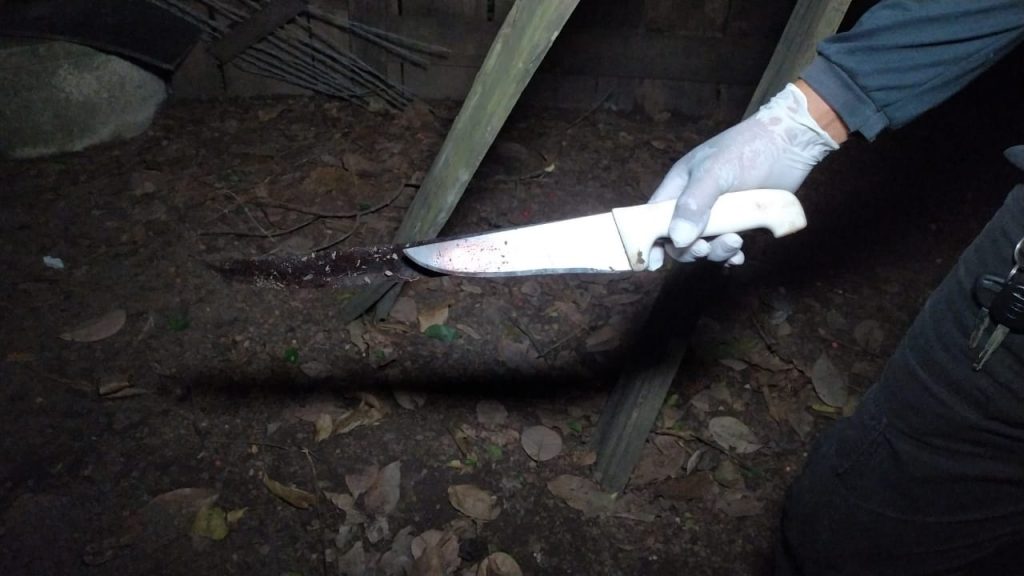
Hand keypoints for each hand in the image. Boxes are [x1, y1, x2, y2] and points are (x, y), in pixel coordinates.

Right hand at [647, 82, 840, 269]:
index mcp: (679, 187)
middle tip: (706, 248)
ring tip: (736, 243)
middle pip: (679, 238)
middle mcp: (694, 202)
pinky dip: (731, 254)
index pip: (654, 217)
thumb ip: (693, 205)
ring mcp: (718, 212)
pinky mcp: (740, 220)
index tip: (655, 262)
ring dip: (716, 251)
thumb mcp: (714, 173)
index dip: (651, 239)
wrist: (790, 142)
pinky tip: (739, 256)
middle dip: (690, 249)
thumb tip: (678, 240)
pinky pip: (728, 244)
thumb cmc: (745, 150)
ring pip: (705, 244)